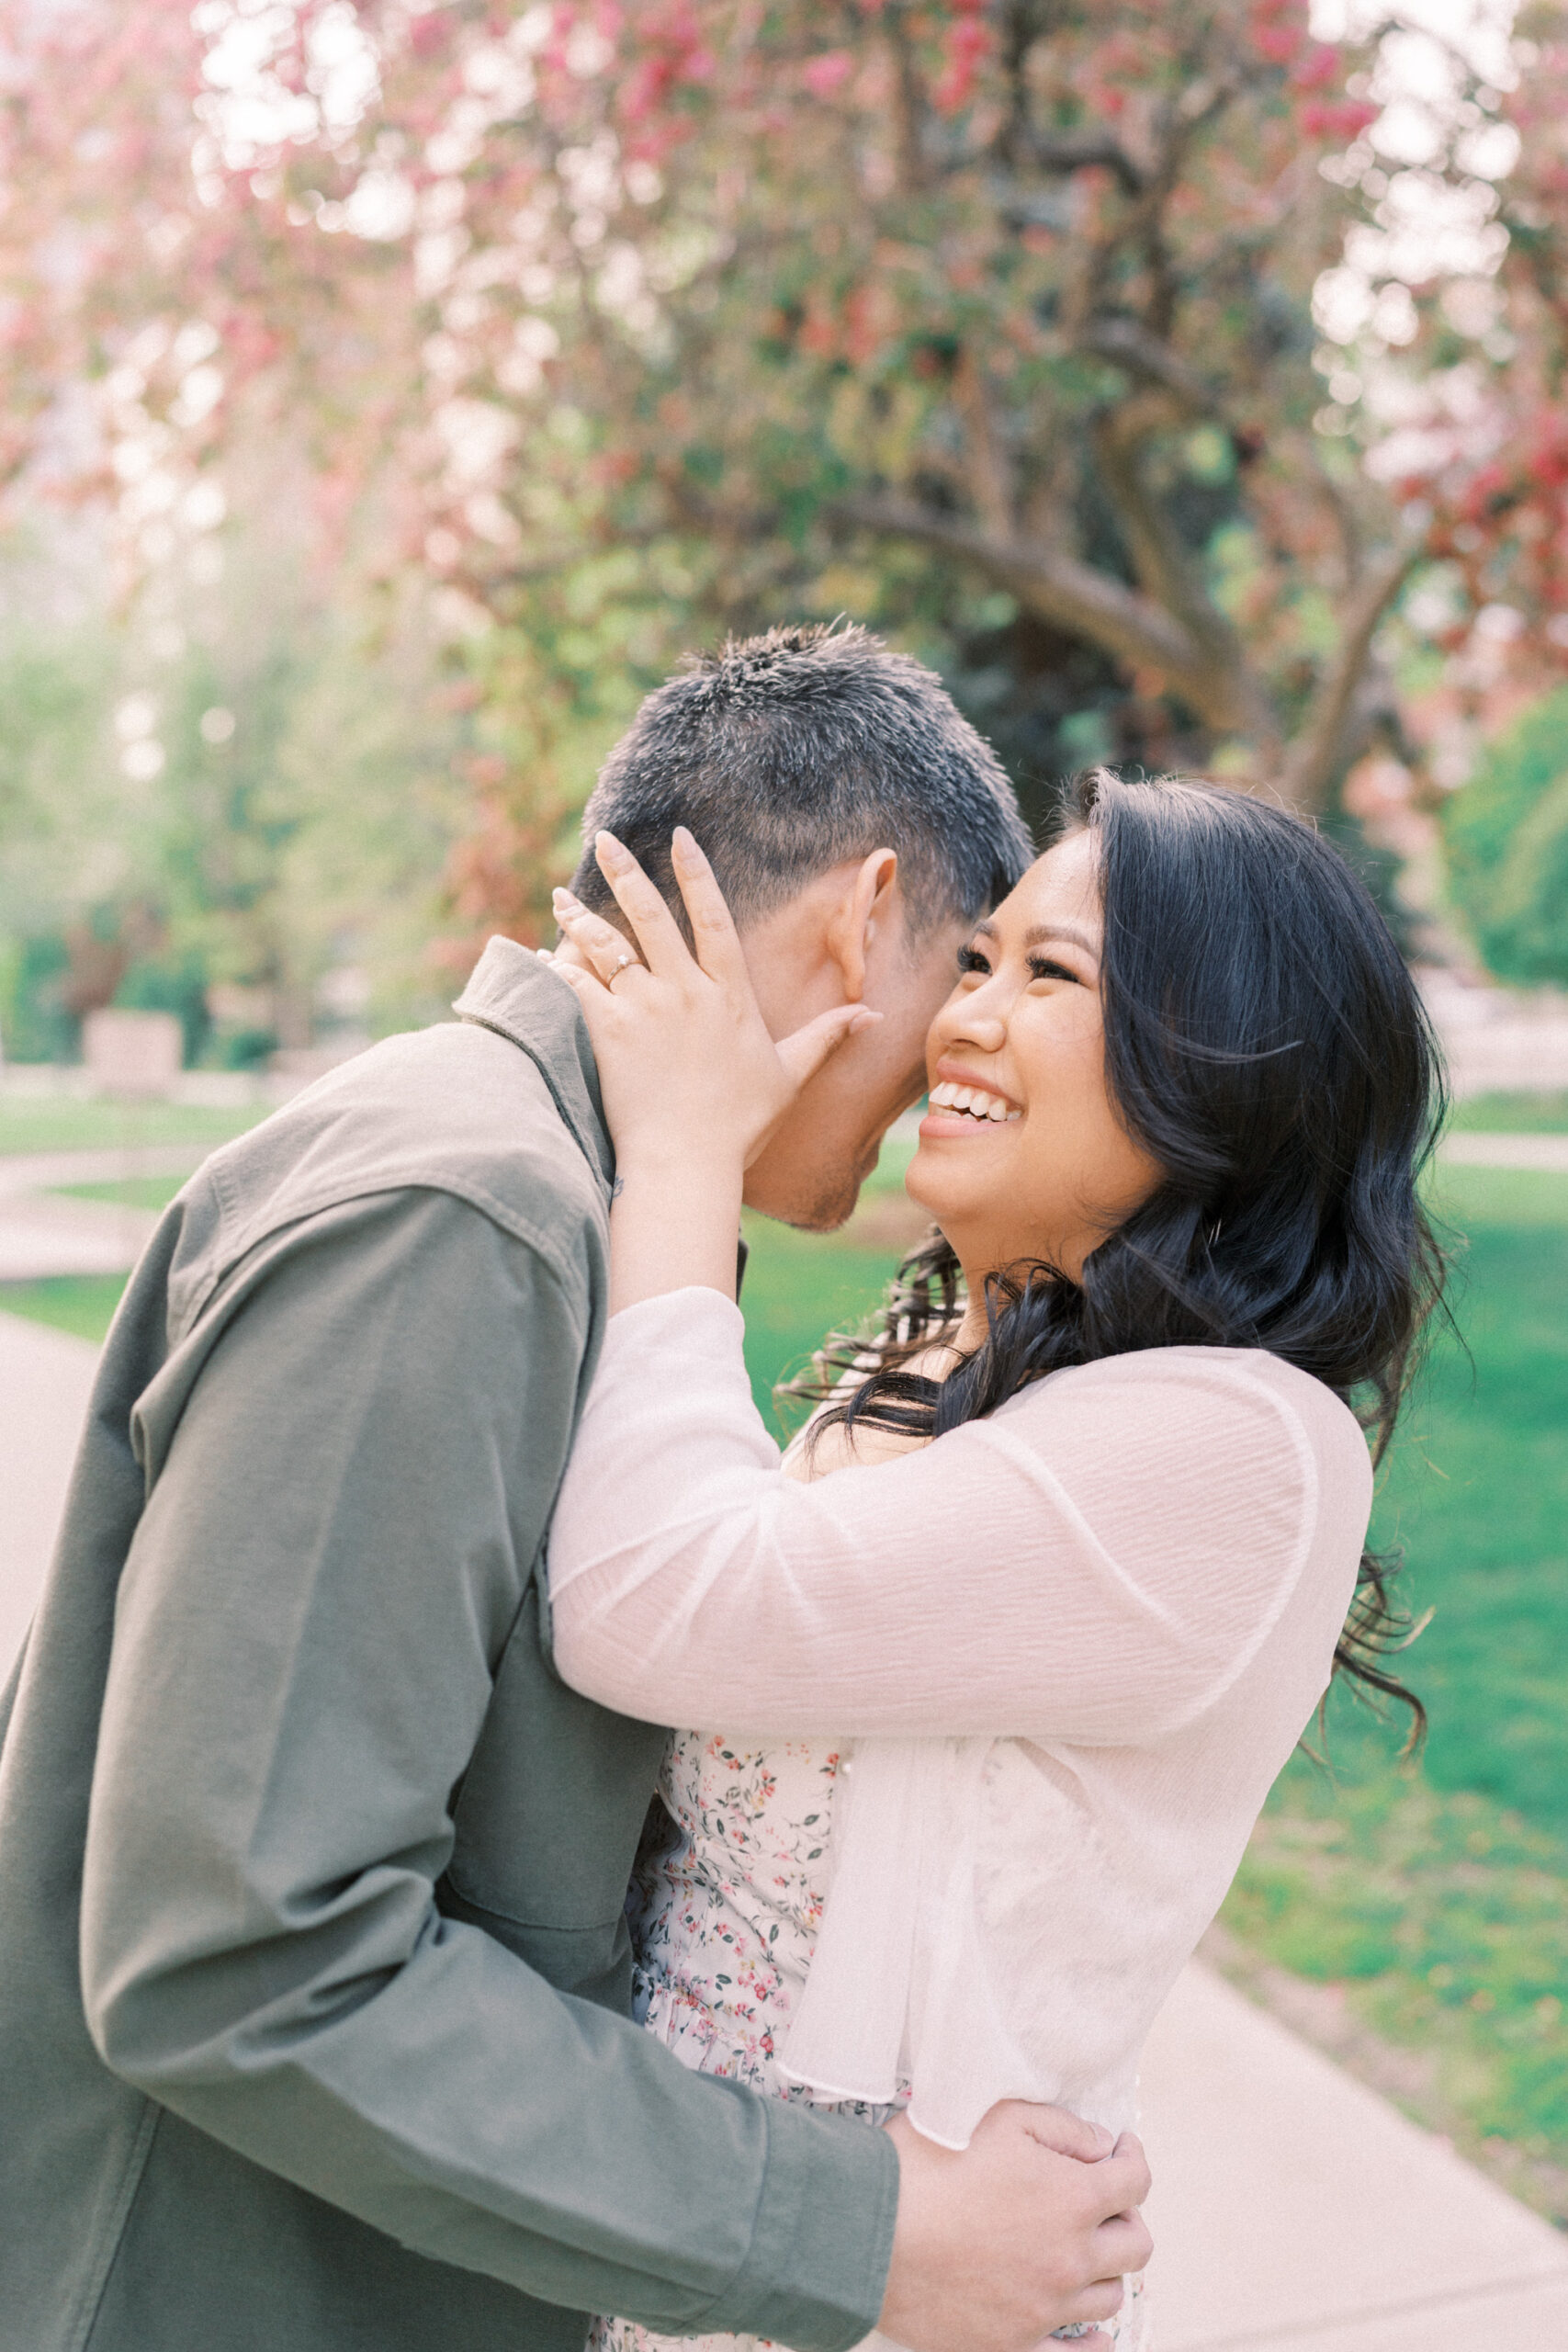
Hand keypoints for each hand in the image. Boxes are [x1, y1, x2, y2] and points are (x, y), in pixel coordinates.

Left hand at [547, 828, 878, 1176]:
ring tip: (560, 897)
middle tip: (603, 839)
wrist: (689, 1163)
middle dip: (625, 872)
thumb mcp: (790, 1076)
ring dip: (580, 918)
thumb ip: (826, 1036)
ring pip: (607, 947)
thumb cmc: (740, 1125)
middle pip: (652, 917)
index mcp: (729, 996)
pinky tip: (538, 957)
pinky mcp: (610, 1033)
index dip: (696, 875)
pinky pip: (575, 989)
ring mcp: (646, 1010)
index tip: (680, 838)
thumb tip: (872, 1015)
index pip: (714, 918)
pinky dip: (555, 971)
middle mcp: (687, 992)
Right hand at [878, 2103, 1151, 2351]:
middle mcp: (1069, 2259)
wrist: (868, 2231)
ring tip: (1081, 2249)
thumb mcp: (998, 2118)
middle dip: (1126, 2215)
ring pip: (1109, 2297)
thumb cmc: (926, 2165)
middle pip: (1135, 2245)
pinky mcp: (1012, 2343)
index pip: (1135, 2180)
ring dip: (1104, 2269)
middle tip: (1103, 2199)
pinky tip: (1091, 2334)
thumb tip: (1098, 2146)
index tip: (1120, 2150)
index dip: (1133, 2157)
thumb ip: (1060, 2128)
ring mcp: (1043, 2309)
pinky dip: (1091, 2345)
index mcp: (1072, 2199)